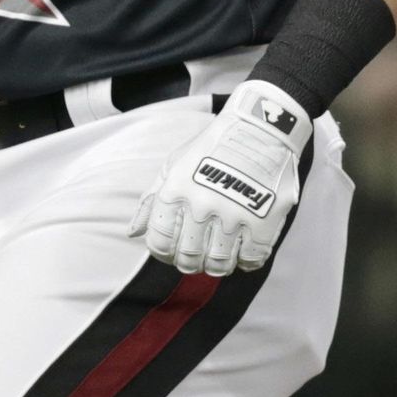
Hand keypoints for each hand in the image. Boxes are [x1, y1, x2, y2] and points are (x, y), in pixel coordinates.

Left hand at [130, 81, 311, 275]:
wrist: (257, 129)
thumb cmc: (209, 149)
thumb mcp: (172, 166)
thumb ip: (151, 201)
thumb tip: (133, 233)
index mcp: (175, 190)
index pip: (159, 242)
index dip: (162, 254)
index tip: (170, 253)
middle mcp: (201, 204)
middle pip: (188, 257)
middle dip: (188, 263)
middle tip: (195, 258)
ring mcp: (233, 213)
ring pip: (218, 263)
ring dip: (215, 267)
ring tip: (217, 258)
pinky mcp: (263, 220)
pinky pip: (250, 259)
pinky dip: (244, 263)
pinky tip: (241, 252)